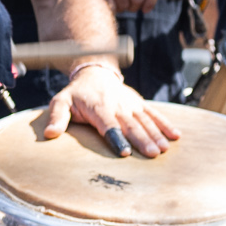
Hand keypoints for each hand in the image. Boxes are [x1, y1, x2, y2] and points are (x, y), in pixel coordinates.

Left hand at [41, 62, 183, 156]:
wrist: (94, 71)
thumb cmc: (76, 93)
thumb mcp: (60, 101)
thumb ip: (57, 117)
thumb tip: (49, 134)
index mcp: (98, 107)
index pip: (108, 125)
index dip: (116, 138)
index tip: (125, 153)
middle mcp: (117, 105)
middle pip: (131, 125)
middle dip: (143, 139)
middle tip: (153, 154)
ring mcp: (130, 104)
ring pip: (145, 120)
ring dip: (156, 134)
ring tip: (164, 149)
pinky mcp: (139, 103)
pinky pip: (154, 114)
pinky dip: (165, 124)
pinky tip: (176, 135)